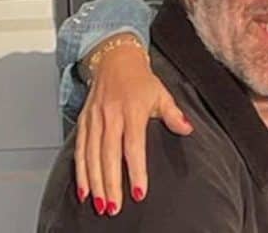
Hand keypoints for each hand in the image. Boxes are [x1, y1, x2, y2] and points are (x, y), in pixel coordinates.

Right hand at [75, 39, 192, 215]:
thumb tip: (187, 128)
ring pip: (91, 155)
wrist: (115, 60)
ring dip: (94, 182)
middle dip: (111, 184)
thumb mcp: (162, 93)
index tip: (139, 192)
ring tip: (100, 204)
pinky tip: (84, 189)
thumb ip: (173, 114)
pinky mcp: (84, 121)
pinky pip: (80, 149)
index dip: (136, 170)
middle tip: (115, 207)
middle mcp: (111, 115)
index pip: (134, 145)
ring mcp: (95, 119)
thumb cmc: (140, 80)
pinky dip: (80, 171)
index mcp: (132, 109)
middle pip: (109, 155)